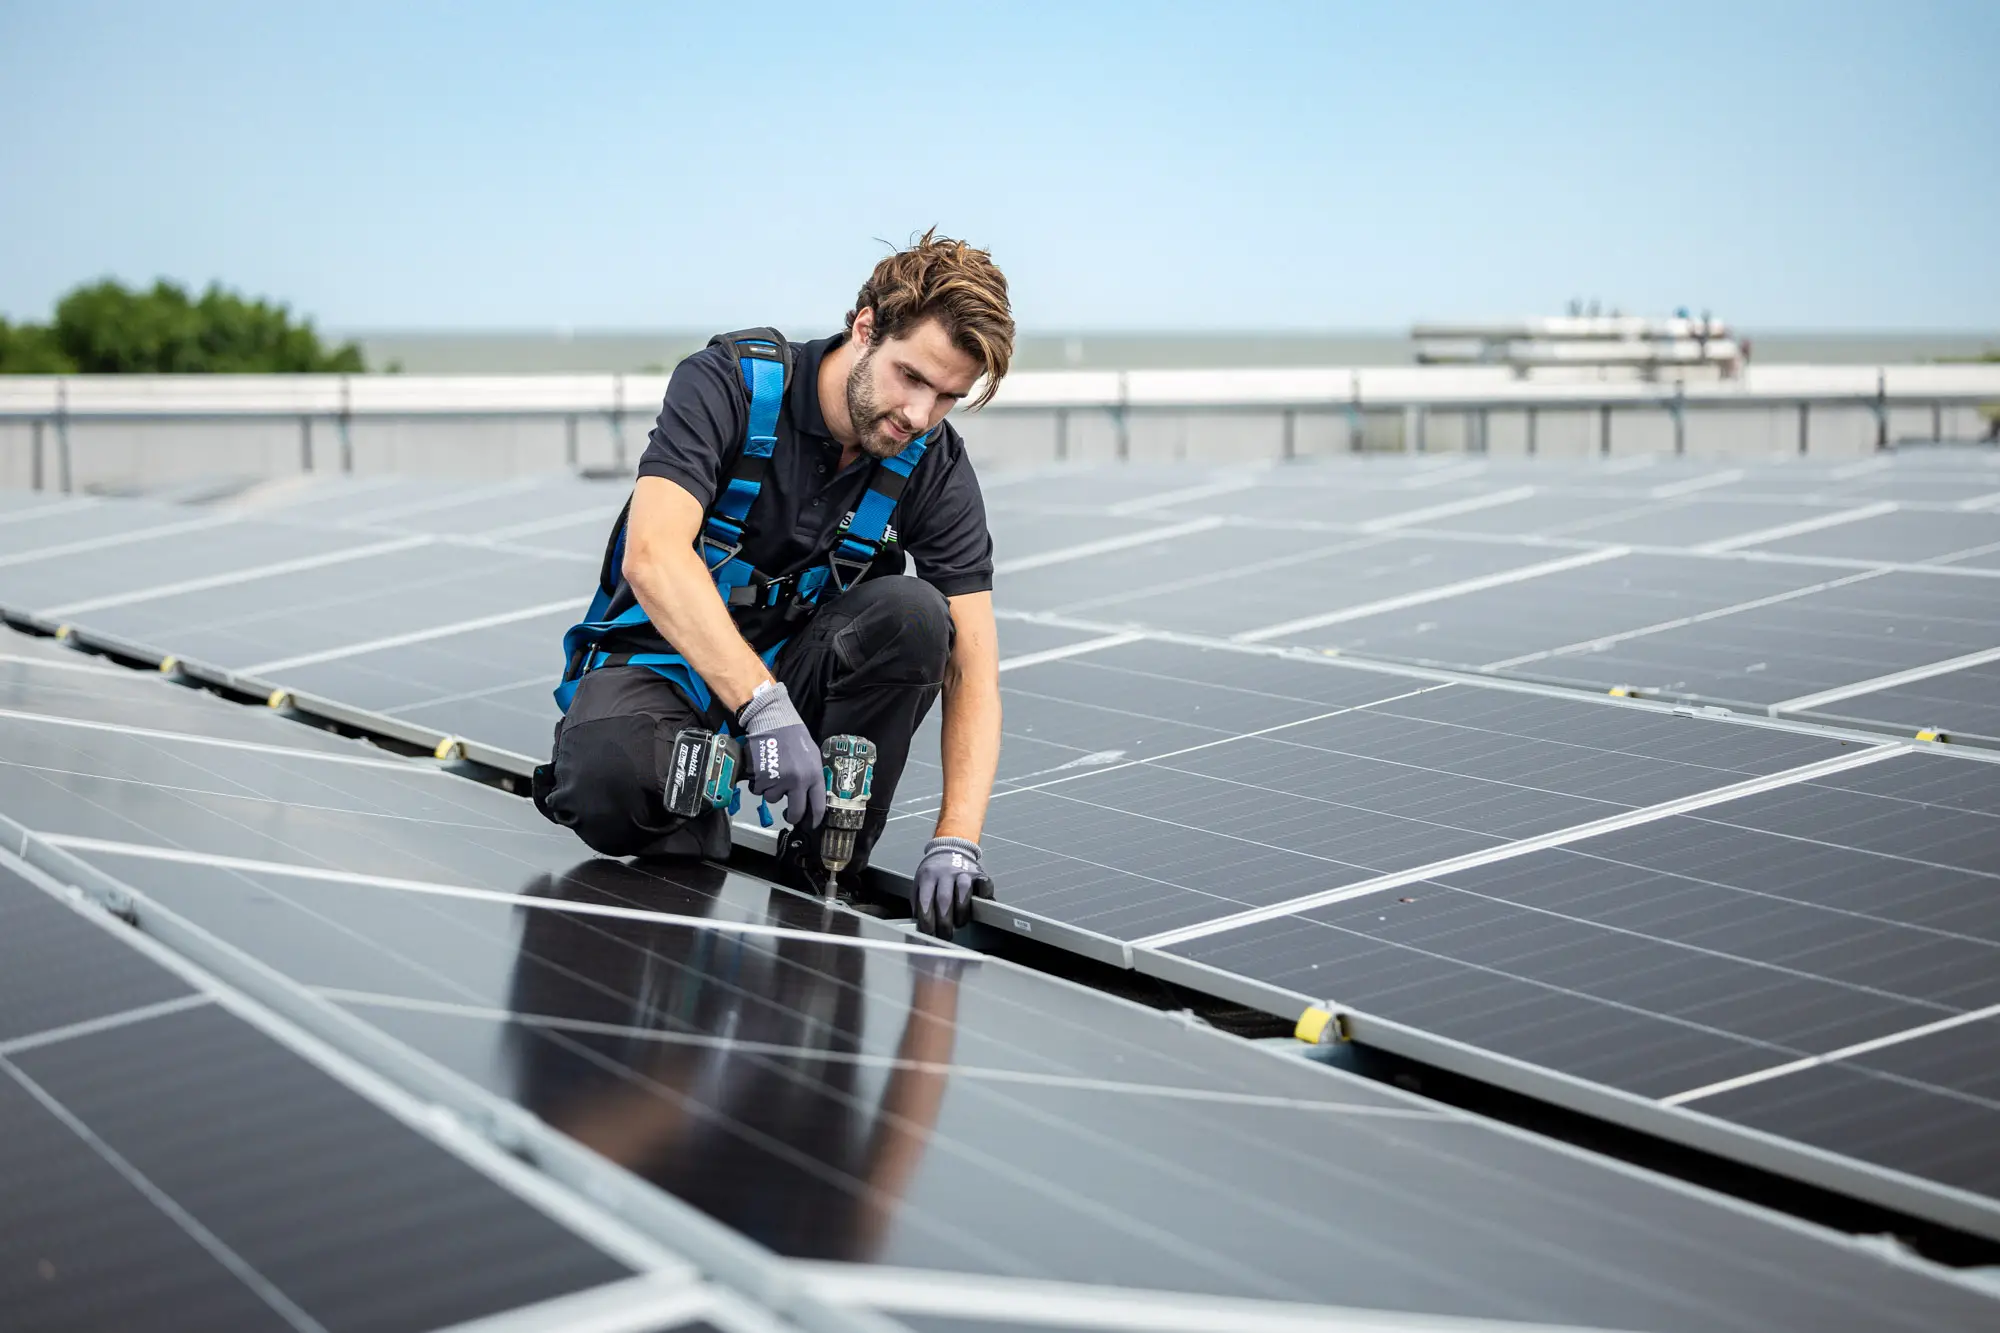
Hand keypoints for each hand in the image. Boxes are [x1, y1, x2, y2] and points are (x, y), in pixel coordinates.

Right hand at [735, 682, 824, 828]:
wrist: (774, 721)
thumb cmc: (795, 737)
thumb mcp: (812, 757)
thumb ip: (812, 777)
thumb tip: (809, 797)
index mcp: (814, 776)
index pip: (817, 806)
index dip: (813, 819)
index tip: (810, 824)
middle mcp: (798, 781)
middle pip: (795, 812)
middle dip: (791, 816)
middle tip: (788, 815)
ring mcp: (779, 780)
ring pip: (773, 799)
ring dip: (772, 791)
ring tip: (774, 773)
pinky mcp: (762, 777)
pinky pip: (759, 790)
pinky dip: (759, 784)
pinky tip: (764, 770)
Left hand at [912, 837, 993, 938]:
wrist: (950, 848)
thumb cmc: (934, 872)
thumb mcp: (920, 882)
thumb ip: (918, 902)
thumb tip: (921, 924)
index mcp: (928, 876)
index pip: (925, 901)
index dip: (927, 920)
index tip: (929, 933)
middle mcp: (945, 873)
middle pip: (944, 899)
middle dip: (944, 922)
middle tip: (945, 935)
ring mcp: (963, 872)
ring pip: (963, 891)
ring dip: (962, 911)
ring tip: (960, 923)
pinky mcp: (979, 873)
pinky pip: (984, 885)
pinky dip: (984, 897)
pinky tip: (979, 907)